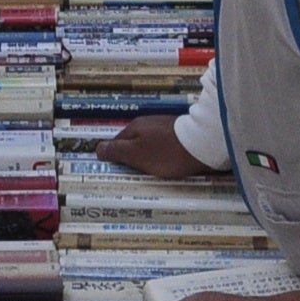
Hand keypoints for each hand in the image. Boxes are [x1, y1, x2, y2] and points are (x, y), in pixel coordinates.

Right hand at [94, 114, 213, 178]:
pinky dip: (164, 157)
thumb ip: (117, 151)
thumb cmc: (166, 152)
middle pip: (135, 144)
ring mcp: (165, 127)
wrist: (202, 144)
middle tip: (134, 177)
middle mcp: (149, 123)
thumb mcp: (136, 154)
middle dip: (133, 158)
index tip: (117, 173)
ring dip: (149, 158)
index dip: (115, 158)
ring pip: (151, 146)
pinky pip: (166, 148)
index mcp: (135, 127)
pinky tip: (169, 167)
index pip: (117, 143)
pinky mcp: (180, 135)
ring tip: (152, 175)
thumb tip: (97, 148)